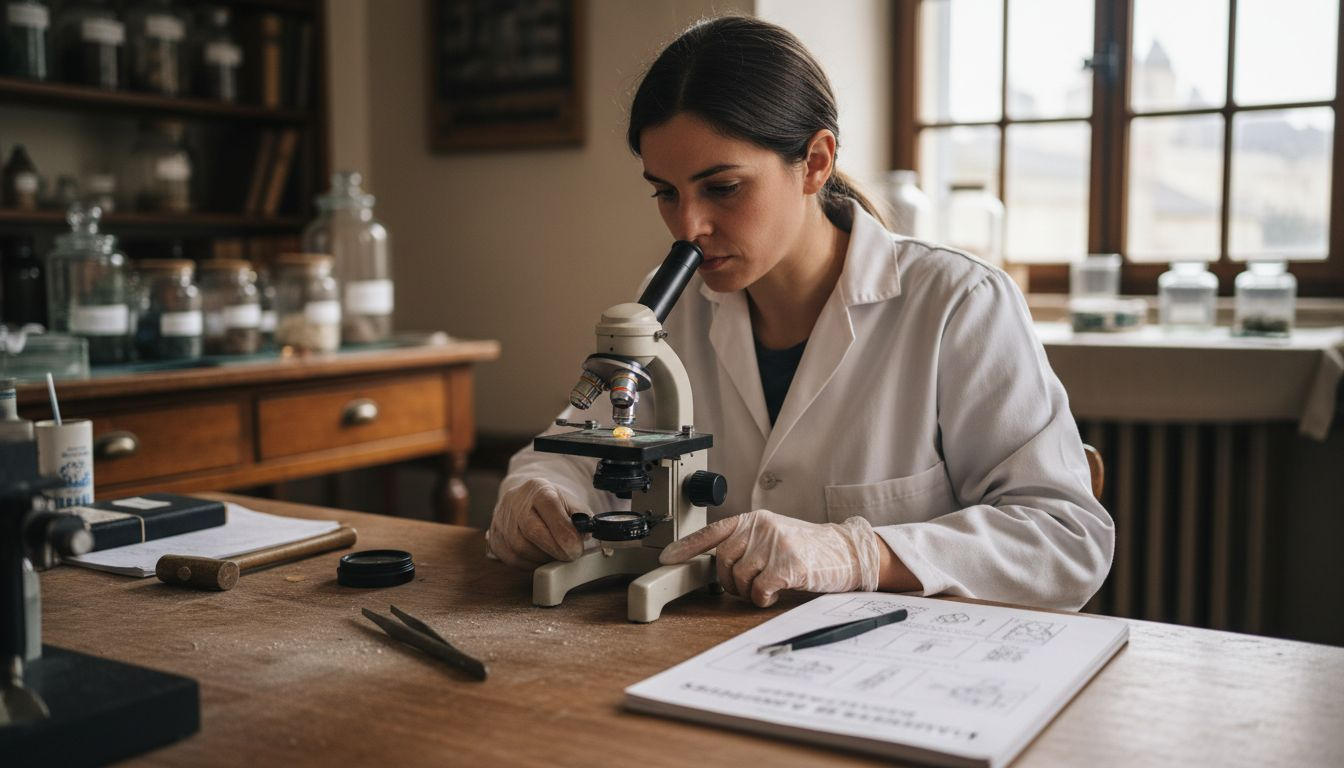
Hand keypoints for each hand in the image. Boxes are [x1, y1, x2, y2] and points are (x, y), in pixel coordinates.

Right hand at [487, 478, 586, 569]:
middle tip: (571, 556)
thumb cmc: (553, 505)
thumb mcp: (571, 502)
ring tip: (557, 555)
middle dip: (556, 549)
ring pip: (521, 548)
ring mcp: (502, 520)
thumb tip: (585, 534)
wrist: (527, 501)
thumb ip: (581, 517)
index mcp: (538, 488)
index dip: (564, 531)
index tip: (577, 547)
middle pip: (532, 531)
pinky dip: (531, 564)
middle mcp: (515, 502)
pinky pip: (512, 559)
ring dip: (544, 558)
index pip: (549, 506)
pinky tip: (542, 559)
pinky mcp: (495, 539)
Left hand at [659, 509, 880, 606]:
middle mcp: (762, 528)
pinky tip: (773, 595)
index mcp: (755, 519)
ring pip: (739, 578)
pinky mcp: (789, 566)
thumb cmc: (809, 547)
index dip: (687, 546)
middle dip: (728, 581)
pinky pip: (759, 590)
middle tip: (744, 587)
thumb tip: (716, 563)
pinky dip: (761, 599)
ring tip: (764, 590)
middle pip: (722, 560)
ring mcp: (776, 545)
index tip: (667, 558)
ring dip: (747, 592)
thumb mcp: (774, 534)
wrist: (847, 552)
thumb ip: (747, 542)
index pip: (713, 531)